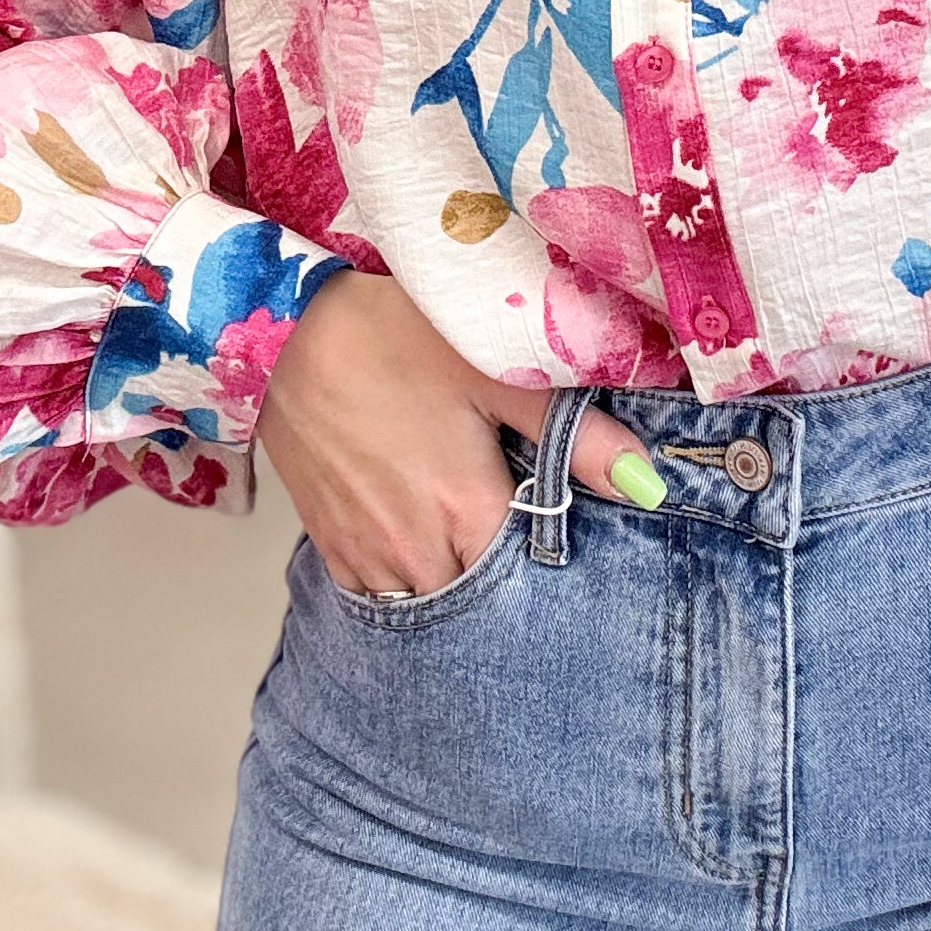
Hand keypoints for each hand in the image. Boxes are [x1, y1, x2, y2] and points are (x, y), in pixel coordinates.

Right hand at [256, 268, 663, 595]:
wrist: (282, 328)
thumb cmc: (394, 336)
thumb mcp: (496, 371)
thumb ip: (574, 437)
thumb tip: (648, 485)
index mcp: (467, 514)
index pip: (529, 579)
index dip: (549, 554)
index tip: (556, 521)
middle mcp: (416, 553)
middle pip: (478, 598)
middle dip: (503, 574)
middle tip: (513, 519)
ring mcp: (365, 555)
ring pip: (428, 601)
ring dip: (453, 578)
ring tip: (468, 527)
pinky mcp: (328, 546)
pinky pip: (380, 592)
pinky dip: (407, 575)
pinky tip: (421, 533)